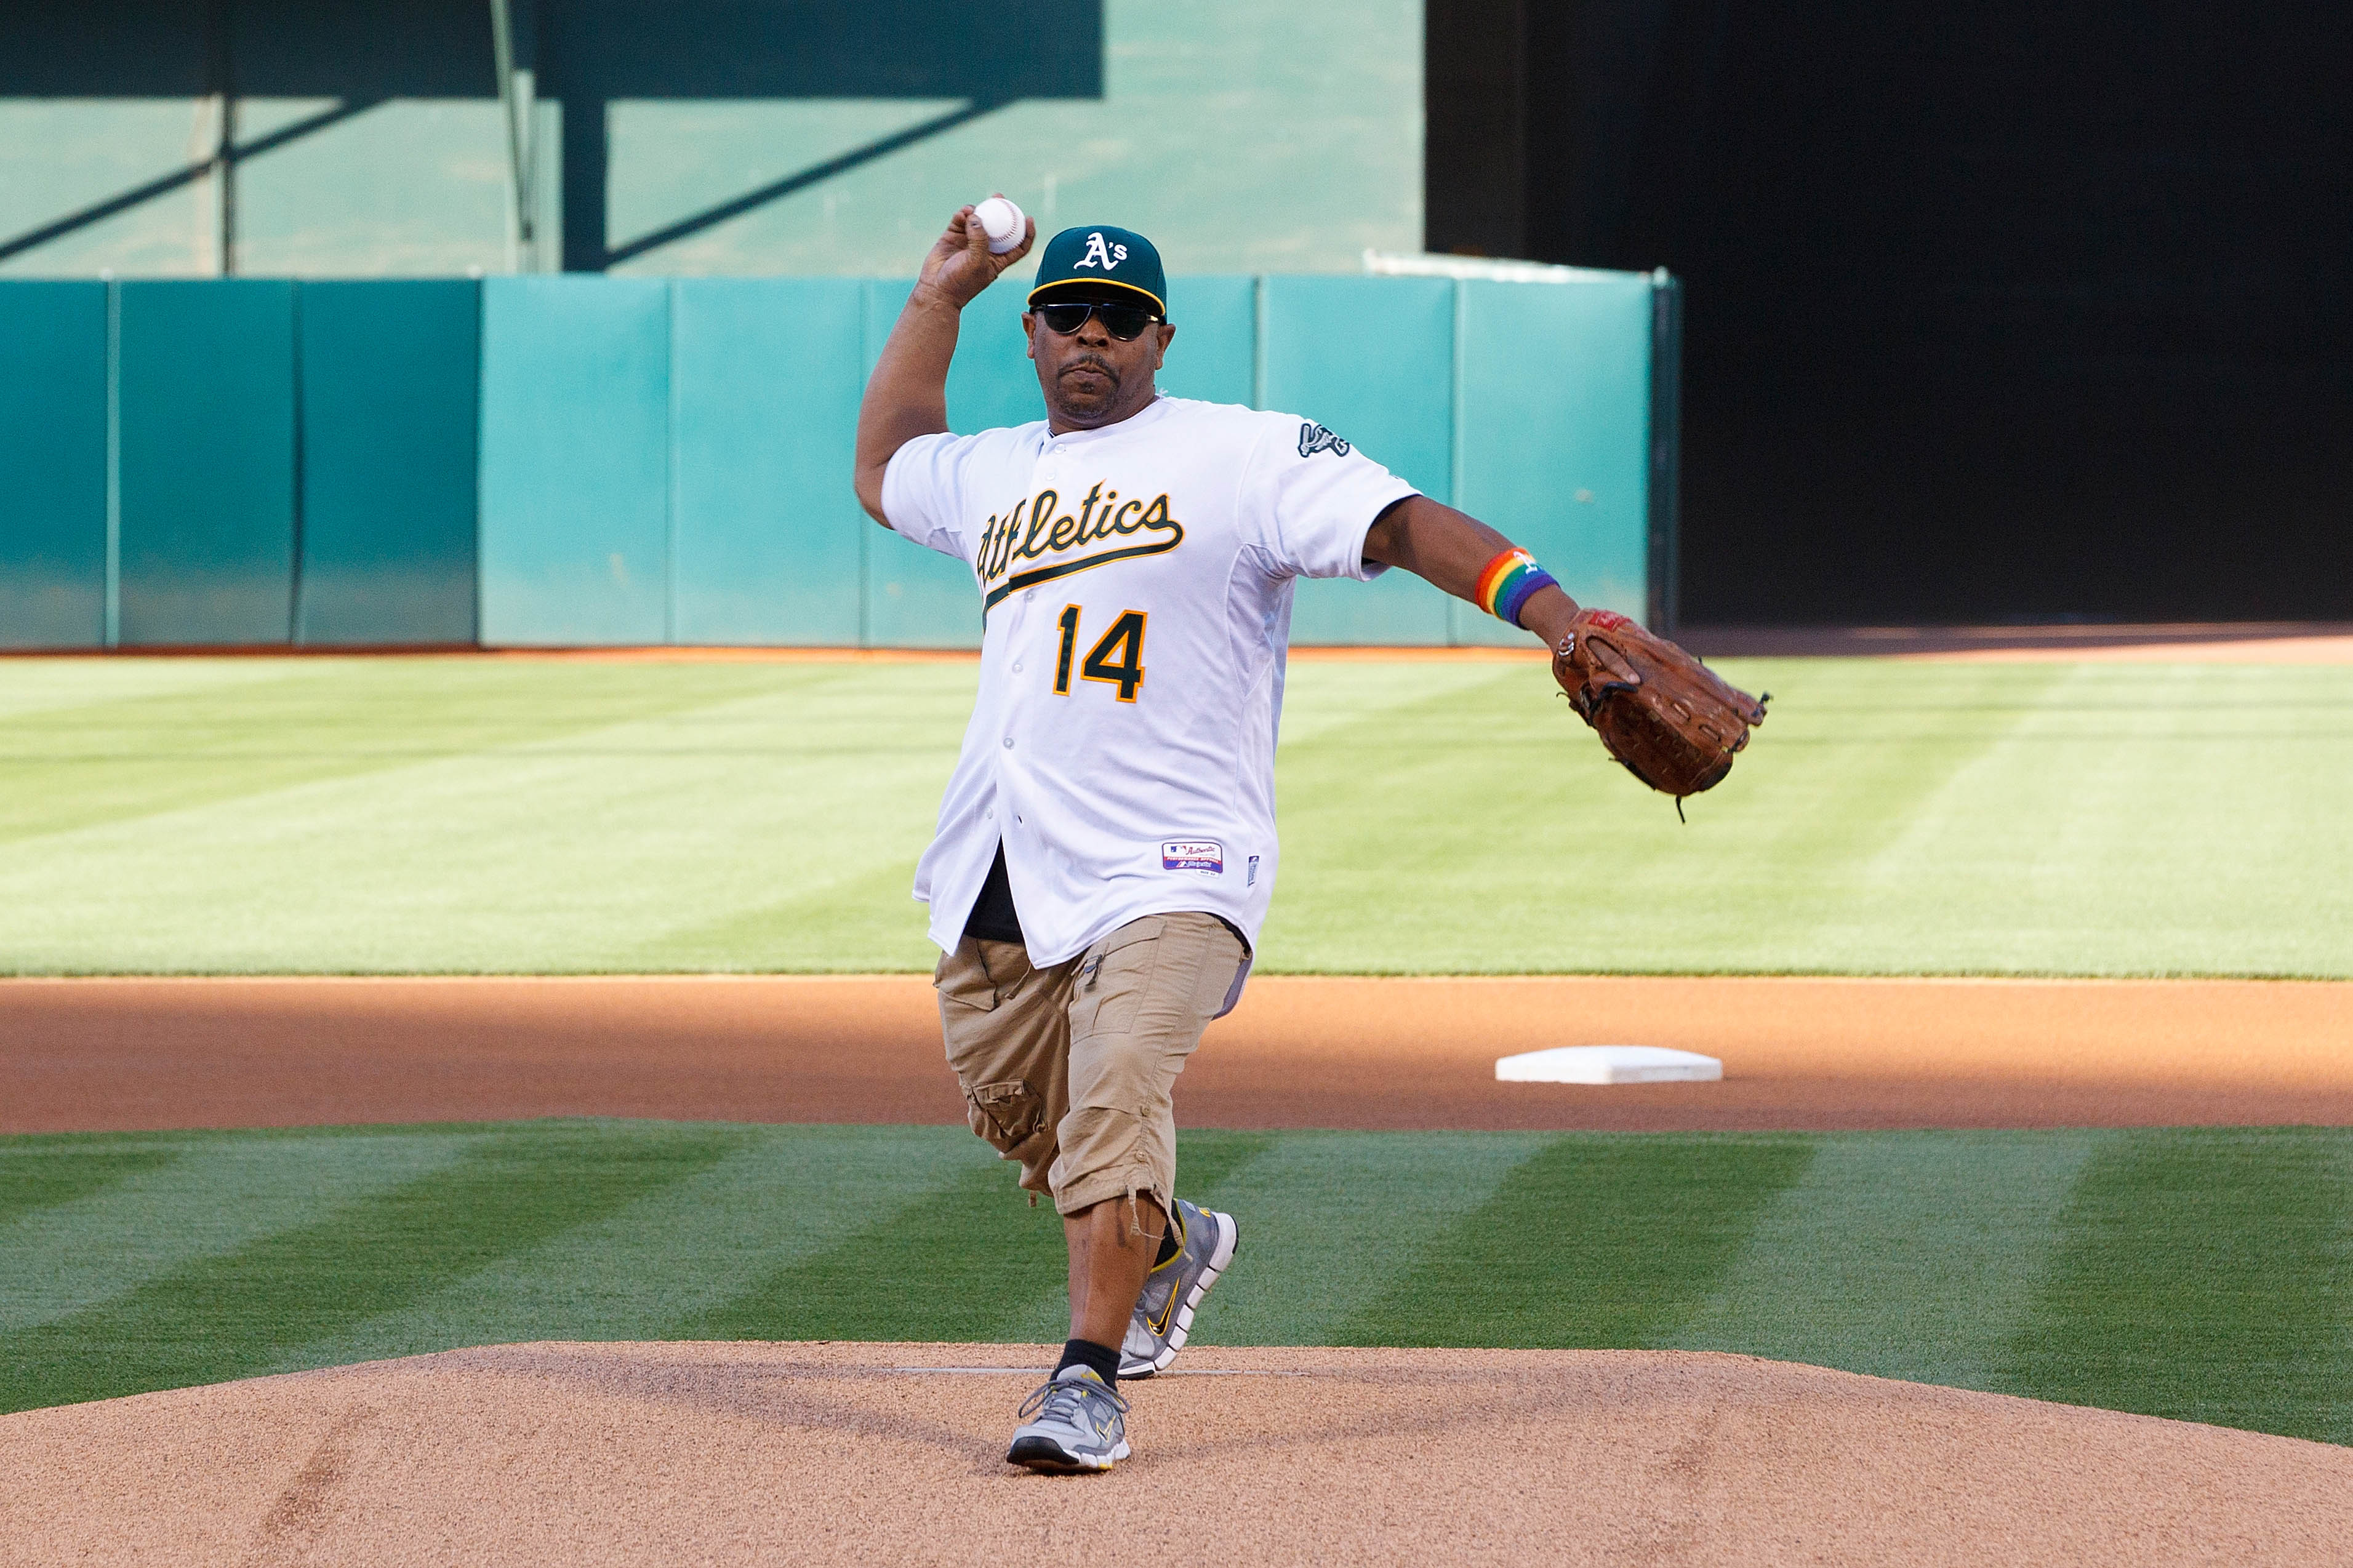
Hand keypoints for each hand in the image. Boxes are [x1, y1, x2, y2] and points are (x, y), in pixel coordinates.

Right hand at [913, 198, 1035, 312]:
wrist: (936, 289)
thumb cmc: (961, 282)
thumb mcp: (977, 262)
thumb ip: (979, 240)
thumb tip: (976, 216)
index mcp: (998, 259)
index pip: (1018, 245)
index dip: (1026, 232)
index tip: (1029, 218)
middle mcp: (985, 248)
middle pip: (998, 226)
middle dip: (1000, 211)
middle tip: (999, 197)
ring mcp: (969, 241)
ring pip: (977, 220)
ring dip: (977, 211)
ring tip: (971, 209)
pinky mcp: (953, 236)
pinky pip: (960, 220)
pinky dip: (961, 215)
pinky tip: (961, 213)